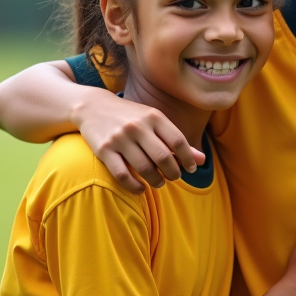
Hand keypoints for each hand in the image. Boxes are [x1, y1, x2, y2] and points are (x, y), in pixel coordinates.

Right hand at [73, 91, 206, 192]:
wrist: (93, 106)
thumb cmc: (131, 117)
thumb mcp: (155, 122)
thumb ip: (176, 141)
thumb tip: (202, 160)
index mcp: (153, 116)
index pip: (178, 141)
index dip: (188, 159)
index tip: (191, 169)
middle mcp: (137, 126)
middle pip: (163, 157)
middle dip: (173, 173)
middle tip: (174, 177)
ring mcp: (119, 138)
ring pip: (144, 168)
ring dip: (156, 181)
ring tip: (159, 182)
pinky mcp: (103, 150)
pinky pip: (122, 175)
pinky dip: (134, 186)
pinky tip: (141, 188)